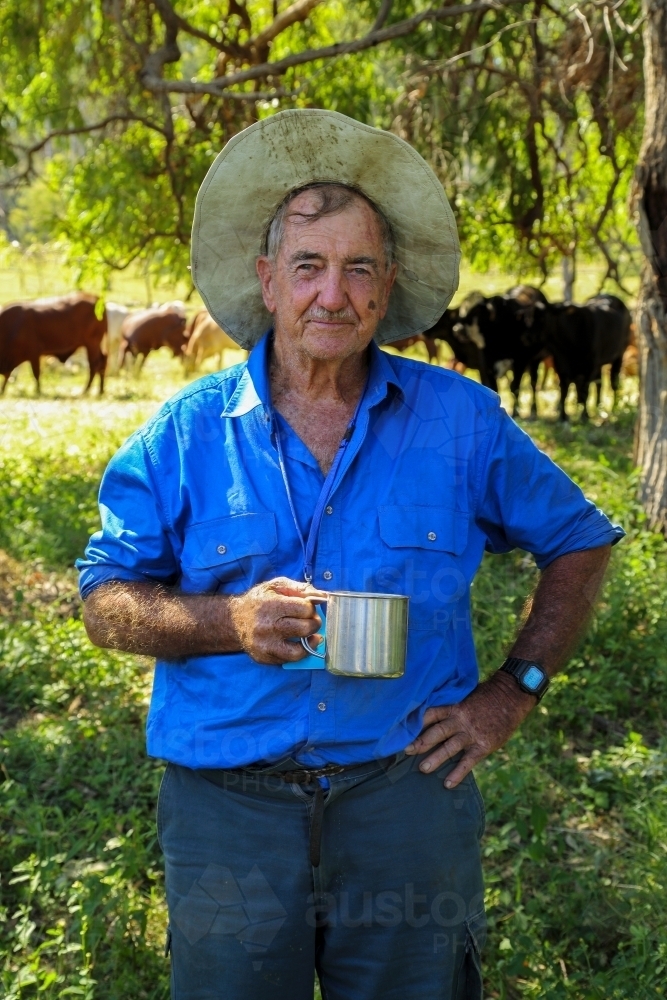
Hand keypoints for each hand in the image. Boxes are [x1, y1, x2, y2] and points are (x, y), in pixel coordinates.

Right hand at [228, 577, 327, 664]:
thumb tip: (322, 597)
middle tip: (311, 621)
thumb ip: (300, 588)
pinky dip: (297, 652)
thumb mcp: (277, 586)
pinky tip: (297, 643)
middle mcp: (266, 626)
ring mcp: (265, 645)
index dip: (310, 608)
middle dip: (313, 624)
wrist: (234, 620)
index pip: (305, 609)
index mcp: (271, 605)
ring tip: (311, 636)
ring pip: (298, 651)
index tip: (306, 608)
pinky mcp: (264, 658)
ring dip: (310, 642)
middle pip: (305, 629)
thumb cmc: (260, 601)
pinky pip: (288, 660)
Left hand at [404, 671, 535, 787]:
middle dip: (420, 742)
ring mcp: (471, 734)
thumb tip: (433, 712)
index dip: (416, 722)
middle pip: (436, 732)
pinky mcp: (483, 746)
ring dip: (435, 759)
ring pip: (449, 748)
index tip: (402, 729)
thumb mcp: (466, 695)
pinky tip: (448, 784)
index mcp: (454, 707)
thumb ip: (451, 706)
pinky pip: (468, 762)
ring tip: (422, 769)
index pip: (431, 714)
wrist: (511, 697)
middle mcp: (460, 720)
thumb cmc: (487, 695)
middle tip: (405, 751)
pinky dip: (457, 773)